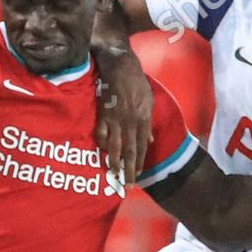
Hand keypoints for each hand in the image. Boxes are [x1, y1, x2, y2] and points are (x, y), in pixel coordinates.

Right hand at [95, 50, 152, 185]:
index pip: (142, 146)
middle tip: (127, 185)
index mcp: (143, 119)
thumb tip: (150, 141)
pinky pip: (101, 134)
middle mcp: (130, 123)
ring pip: (114, 146)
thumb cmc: (137, 81)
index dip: (140, 162)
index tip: (138, 176)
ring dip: (114, 162)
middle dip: (128, 170)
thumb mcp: (149, 100)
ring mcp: (115, 120)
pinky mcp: (102, 115)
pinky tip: (102, 154)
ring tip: (113, 175)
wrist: (119, 65)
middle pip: (130, 151)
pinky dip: (101, 145)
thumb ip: (149, 122)